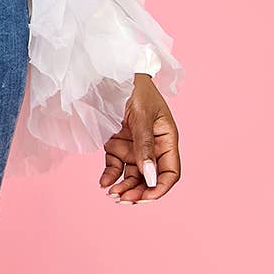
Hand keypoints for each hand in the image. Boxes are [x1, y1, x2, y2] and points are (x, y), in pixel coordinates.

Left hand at [99, 74, 180, 202]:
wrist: (114, 74)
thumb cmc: (136, 89)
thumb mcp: (143, 116)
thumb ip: (145, 145)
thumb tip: (150, 176)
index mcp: (167, 140)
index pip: (170, 172)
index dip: (161, 188)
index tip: (146, 197)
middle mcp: (152, 147)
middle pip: (150, 178)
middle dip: (139, 191)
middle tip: (123, 200)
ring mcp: (134, 147)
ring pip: (132, 175)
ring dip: (123, 187)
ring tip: (111, 194)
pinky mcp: (117, 144)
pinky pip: (115, 166)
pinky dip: (110, 176)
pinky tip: (103, 183)